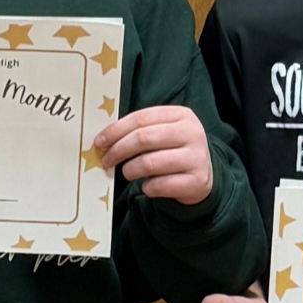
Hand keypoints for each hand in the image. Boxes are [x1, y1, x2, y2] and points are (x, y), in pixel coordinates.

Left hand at [97, 103, 213, 204]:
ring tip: (127, 173)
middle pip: (143, 139)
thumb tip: (104, 140)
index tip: (99, 142)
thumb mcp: (163, 133)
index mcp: (181, 115)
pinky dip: (147, 188)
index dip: (116, 130)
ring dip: (130, 170)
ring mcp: (197, 157)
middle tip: (106, 160)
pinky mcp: (197, 181)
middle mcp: (192, 133)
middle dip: (118, 150)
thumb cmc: (174, 152)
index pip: (141, 118)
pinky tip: (147, 186)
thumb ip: (140, 131)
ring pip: (149, 163)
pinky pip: (160, 185)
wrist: (202, 176)